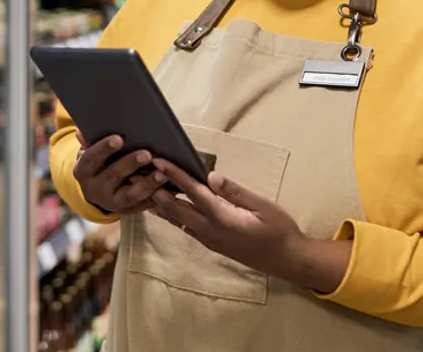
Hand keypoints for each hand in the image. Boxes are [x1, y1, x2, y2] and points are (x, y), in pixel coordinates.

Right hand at [73, 133, 165, 214]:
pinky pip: (144, 204)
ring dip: (148, 184)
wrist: (100, 192)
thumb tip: (81, 132)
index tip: (119, 138)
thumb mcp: (90, 154)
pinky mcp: (129, 210)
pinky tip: (169, 186)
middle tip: (147, 154)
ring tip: (162, 173)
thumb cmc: (99, 164)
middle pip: (113, 176)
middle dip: (130, 164)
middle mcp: (95, 189)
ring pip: (130, 195)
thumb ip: (89, 143)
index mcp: (83, 172)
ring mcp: (112, 203)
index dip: (103, 149)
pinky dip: (157, 195)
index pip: (91, 159)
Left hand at [149, 159, 309, 282]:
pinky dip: (171, 215)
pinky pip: (184, 227)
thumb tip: (211, 175)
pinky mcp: (210, 243)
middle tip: (136, 175)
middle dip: (156, 190)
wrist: (286, 259)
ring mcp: (208, 239)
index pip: (193, 192)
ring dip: (159, 204)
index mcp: (223, 218)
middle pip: (176, 208)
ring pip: (177, 220)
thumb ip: (235, 191)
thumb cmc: (278, 229)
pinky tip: (163, 208)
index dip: (174, 176)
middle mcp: (210, 231)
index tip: (158, 162)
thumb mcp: (262, 205)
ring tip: (141, 189)